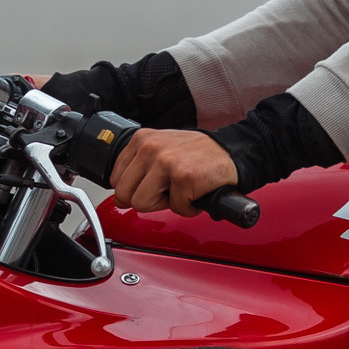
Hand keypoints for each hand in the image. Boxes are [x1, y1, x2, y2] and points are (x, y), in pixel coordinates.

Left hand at [110, 128, 236, 216]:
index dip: (135, 190)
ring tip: (181, 191)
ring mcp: (165, 162)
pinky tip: (196, 193)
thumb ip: (139, 168)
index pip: (115, 179)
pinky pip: (175, 208)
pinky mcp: (183, 177)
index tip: (153, 186)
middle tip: (168, 191)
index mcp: (141, 140)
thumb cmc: (198, 155)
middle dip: (147, 200)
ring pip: (142, 203)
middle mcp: (150, 148)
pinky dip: (189, 207)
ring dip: (165, 204)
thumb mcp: (161, 150)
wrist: (232, 152)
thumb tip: (120, 198)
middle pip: (125, 194)